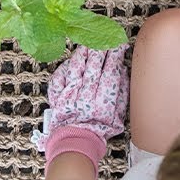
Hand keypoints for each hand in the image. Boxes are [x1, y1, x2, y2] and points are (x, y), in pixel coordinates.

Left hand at [33, 45, 128, 171]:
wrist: (76, 141)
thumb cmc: (99, 128)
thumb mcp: (118, 114)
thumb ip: (122, 92)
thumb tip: (122, 72)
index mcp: (102, 100)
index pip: (110, 71)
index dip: (115, 56)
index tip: (119, 45)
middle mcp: (85, 96)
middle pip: (93, 66)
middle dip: (101, 50)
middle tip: (105, 38)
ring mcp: (69, 95)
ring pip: (76, 69)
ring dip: (83, 53)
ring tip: (89, 43)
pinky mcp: (57, 97)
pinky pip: (59, 78)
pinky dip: (65, 67)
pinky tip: (72, 60)